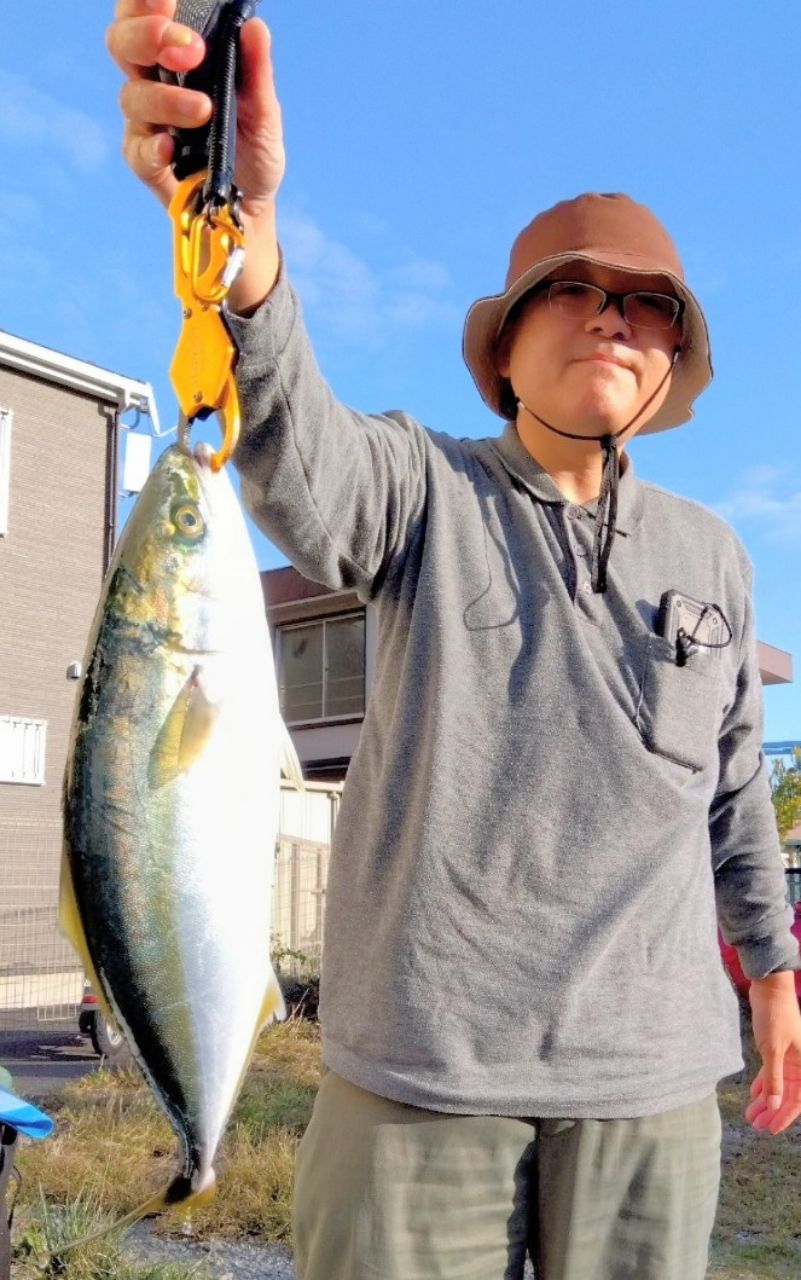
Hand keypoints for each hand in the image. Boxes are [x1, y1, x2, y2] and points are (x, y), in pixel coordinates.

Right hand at [106, 0, 285, 217]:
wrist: (249, 208)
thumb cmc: (252, 150)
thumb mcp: (264, 112)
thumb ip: (256, 73)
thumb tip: (255, 28)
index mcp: (176, 57)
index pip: (145, 15)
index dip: (144, 3)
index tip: (168, 0)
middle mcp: (153, 82)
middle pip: (122, 43)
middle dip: (147, 36)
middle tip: (190, 48)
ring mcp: (146, 122)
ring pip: (132, 96)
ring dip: (166, 99)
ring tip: (204, 110)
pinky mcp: (145, 161)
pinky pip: (137, 149)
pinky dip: (153, 146)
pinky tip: (171, 147)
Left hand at [745, 972, 800, 1134]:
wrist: (769, 989)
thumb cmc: (774, 1016)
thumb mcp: (772, 1050)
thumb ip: (774, 1079)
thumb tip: (774, 1106)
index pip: (796, 1100)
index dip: (783, 1116)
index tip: (770, 1129)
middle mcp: (799, 1063)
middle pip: (786, 1095)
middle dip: (771, 1111)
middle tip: (755, 1124)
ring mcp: (787, 1056)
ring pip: (777, 1084)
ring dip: (764, 1099)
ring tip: (750, 1114)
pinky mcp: (776, 1048)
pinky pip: (771, 1071)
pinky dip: (763, 1083)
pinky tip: (754, 1093)